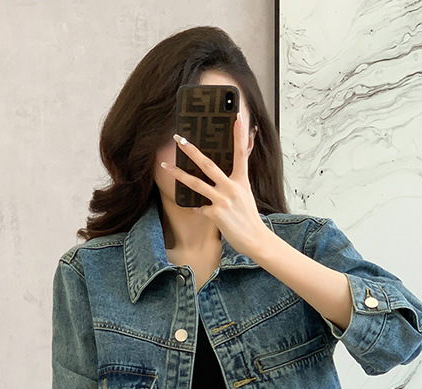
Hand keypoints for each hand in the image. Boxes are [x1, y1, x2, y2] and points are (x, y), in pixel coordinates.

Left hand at [159, 113, 267, 258]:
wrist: (255, 239)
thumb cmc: (248, 217)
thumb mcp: (246, 194)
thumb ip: (238, 179)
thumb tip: (235, 169)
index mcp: (241, 180)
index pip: (241, 152)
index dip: (239, 134)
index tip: (237, 116)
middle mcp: (232, 187)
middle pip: (208, 164)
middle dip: (191, 150)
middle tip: (179, 139)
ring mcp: (223, 200)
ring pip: (196, 184)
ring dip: (179, 174)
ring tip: (166, 166)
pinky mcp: (216, 214)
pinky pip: (199, 208)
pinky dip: (196, 208)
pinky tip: (196, 208)